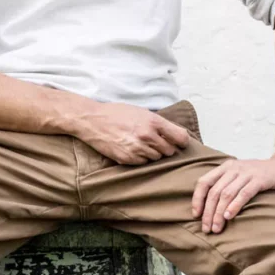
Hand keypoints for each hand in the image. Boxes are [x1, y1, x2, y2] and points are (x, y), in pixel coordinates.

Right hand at [71, 103, 190, 164]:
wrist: (92, 120)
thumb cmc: (117, 114)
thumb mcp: (142, 112)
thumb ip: (159, 123)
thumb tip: (176, 135)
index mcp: (153, 121)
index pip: (181, 137)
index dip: (182, 141)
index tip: (179, 142)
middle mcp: (147, 136)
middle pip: (170, 151)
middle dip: (165, 147)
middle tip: (154, 142)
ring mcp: (137, 149)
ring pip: (157, 158)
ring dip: (152, 153)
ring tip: (140, 144)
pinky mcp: (127, 159)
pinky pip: (143, 163)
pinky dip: (140, 158)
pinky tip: (131, 149)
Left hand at [192, 152, 274, 232]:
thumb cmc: (265, 177)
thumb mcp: (243, 178)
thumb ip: (229, 186)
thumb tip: (213, 209)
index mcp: (227, 167)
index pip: (204, 182)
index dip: (197, 199)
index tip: (196, 215)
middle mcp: (234, 168)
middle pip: (214, 191)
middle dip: (208, 212)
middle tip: (207, 229)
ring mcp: (247, 172)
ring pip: (226, 194)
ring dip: (219, 213)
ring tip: (217, 228)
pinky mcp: (261, 179)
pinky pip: (243, 193)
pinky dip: (235, 206)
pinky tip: (229, 217)